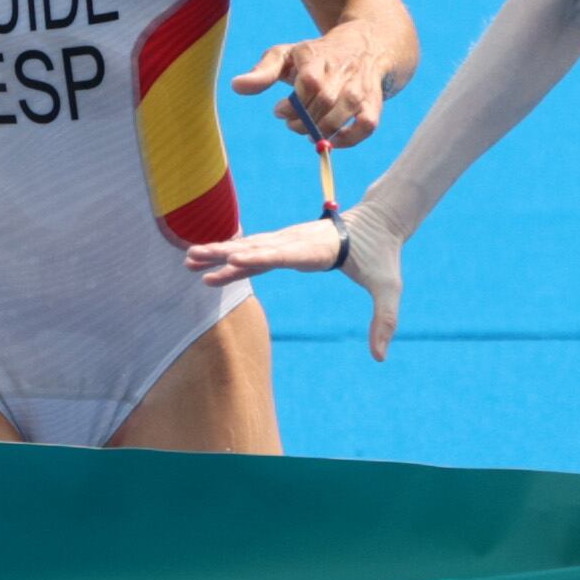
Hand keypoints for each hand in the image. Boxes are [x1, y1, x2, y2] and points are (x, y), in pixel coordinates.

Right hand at [186, 205, 404, 357]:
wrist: (379, 222)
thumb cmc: (383, 256)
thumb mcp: (390, 289)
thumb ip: (384, 321)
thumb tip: (380, 357)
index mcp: (320, 250)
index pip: (287, 255)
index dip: (262, 257)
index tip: (235, 258)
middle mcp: (299, 241)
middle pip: (258, 248)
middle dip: (226, 254)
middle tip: (195, 258)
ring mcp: (290, 239)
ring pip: (251, 246)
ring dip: (220, 252)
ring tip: (189, 258)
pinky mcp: (286, 242)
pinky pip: (255, 249)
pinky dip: (231, 254)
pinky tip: (208, 260)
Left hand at [231, 29, 390, 149]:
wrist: (364, 44)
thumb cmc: (315, 55)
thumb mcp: (286, 56)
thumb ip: (262, 72)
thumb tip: (236, 86)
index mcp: (316, 56)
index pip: (308, 83)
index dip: (293, 104)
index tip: (280, 110)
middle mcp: (342, 70)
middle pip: (324, 102)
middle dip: (303, 122)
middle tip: (292, 124)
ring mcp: (359, 87)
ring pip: (343, 114)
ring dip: (322, 132)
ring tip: (309, 133)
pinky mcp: (373, 102)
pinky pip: (366, 126)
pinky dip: (349, 140)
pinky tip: (333, 141)